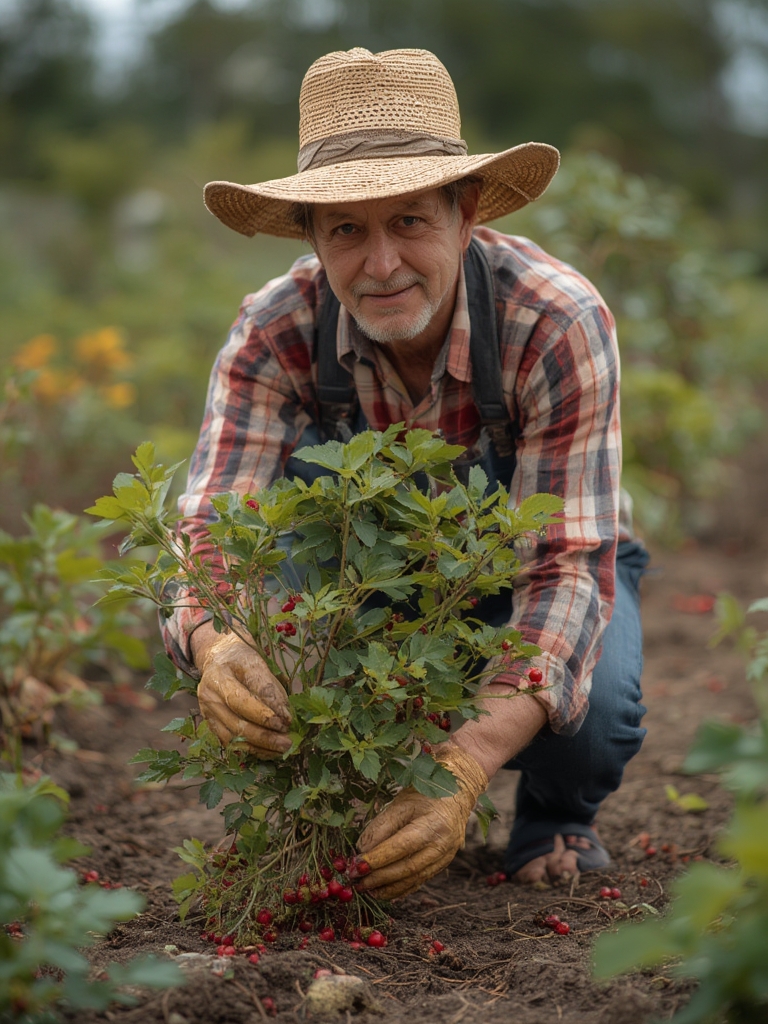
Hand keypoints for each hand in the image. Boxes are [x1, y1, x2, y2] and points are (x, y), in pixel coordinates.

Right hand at [195, 629, 291, 757]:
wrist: (218, 658)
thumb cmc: (242, 660)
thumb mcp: (258, 664)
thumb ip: (271, 689)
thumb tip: (285, 718)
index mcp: (221, 673)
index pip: (243, 698)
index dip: (265, 713)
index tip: (286, 723)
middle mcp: (210, 692)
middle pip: (237, 720)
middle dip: (265, 735)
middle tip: (287, 742)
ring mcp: (207, 709)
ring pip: (233, 735)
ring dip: (259, 746)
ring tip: (281, 749)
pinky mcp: (209, 722)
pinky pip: (229, 742)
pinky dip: (249, 749)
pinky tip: (266, 751)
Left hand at [353, 744, 487, 899]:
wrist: (457, 793)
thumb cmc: (425, 794)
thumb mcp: (401, 803)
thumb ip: (382, 826)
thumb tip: (362, 850)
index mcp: (432, 824)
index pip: (400, 847)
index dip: (377, 859)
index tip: (355, 866)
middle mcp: (442, 844)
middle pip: (407, 867)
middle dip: (379, 877)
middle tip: (356, 880)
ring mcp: (445, 856)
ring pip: (414, 878)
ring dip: (388, 887)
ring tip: (368, 890)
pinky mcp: (443, 863)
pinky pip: (421, 880)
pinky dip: (401, 889)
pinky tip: (385, 892)